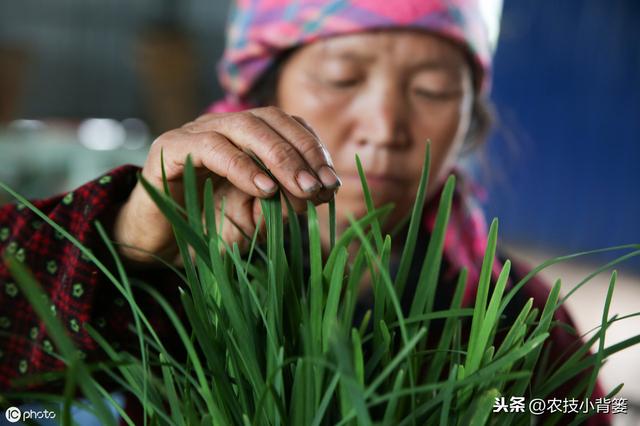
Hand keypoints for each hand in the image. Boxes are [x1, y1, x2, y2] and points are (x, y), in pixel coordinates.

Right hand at [113, 106, 340, 264]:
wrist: (158, 246)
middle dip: (302, 152)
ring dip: (280, 156)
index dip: (312, 147)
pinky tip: (264, 189)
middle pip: (270, 119)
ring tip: (300, 188)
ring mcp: (195, 133)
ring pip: (245, 126)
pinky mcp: (169, 148)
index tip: (330, 181)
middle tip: (320, 186)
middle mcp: (222, 127)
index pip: (287, 125)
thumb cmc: (209, 229)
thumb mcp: (257, 219)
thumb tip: (318, 191)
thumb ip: (284, 203)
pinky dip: (242, 166)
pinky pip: (211, 147)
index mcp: (246, 138)